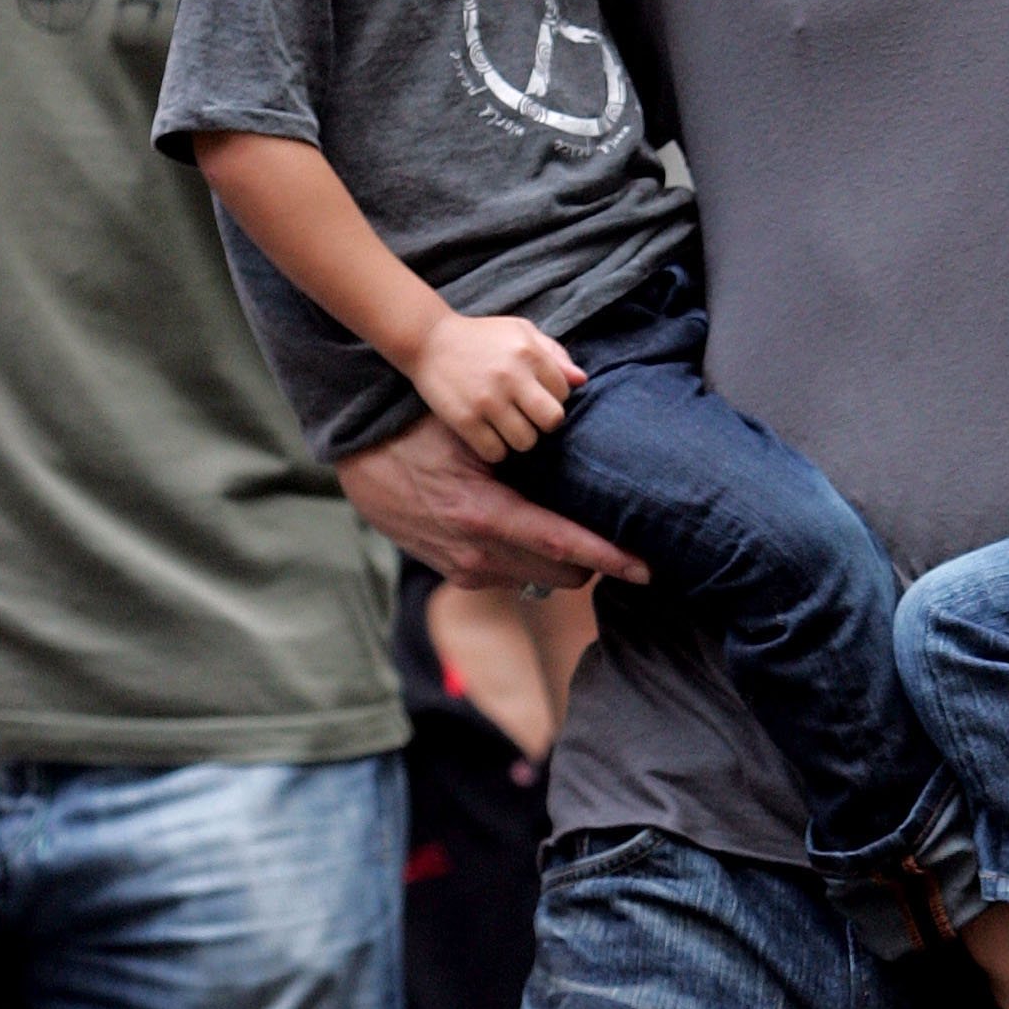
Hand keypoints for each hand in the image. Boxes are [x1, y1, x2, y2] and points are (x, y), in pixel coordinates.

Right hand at [336, 414, 650, 592]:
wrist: (360, 464)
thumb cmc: (417, 432)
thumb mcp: (470, 430)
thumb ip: (525, 440)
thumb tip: (583, 429)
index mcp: (484, 516)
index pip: (563, 545)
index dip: (611, 559)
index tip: (648, 567)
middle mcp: (477, 555)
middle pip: (564, 572)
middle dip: (597, 558)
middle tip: (617, 527)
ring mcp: (466, 571)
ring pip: (542, 579)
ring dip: (566, 559)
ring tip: (575, 522)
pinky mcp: (459, 576)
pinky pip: (515, 576)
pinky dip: (534, 558)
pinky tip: (533, 525)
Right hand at [407, 310, 582, 461]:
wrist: (428, 339)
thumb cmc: (481, 336)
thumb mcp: (520, 331)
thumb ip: (554, 354)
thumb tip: (581, 380)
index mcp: (529, 352)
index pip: (564, 393)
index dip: (552, 398)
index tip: (535, 396)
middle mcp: (512, 376)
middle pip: (552, 421)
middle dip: (543, 423)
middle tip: (528, 417)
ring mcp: (487, 400)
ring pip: (526, 442)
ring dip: (519, 439)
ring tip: (506, 426)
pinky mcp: (464, 419)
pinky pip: (495, 452)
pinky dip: (495, 450)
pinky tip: (488, 435)